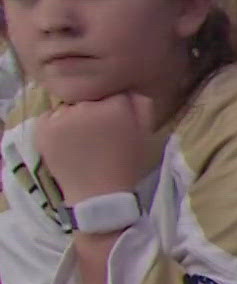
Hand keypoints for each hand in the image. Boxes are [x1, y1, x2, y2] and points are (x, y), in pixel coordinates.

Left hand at [37, 92, 162, 204]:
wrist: (98, 195)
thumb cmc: (126, 165)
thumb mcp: (145, 133)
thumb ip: (142, 105)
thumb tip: (129, 89)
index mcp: (116, 106)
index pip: (114, 93)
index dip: (117, 108)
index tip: (118, 124)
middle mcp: (87, 107)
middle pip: (90, 98)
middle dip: (95, 110)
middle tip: (100, 134)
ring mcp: (62, 117)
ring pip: (69, 107)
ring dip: (74, 117)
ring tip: (81, 140)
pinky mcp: (43, 129)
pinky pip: (50, 117)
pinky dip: (56, 126)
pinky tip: (66, 143)